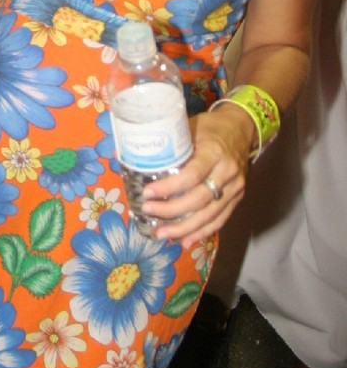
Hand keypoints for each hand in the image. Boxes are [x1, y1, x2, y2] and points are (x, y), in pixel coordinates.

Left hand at [140, 107, 253, 244]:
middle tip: (149, 212)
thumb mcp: (189, 126)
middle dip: (172, 210)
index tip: (148, 193)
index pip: (192, 175)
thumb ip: (167, 143)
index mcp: (214, 151)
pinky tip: (185, 241)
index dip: (169, 187)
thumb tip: (127, 152)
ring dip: (185, 228)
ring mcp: (235, 187)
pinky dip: (203, 232)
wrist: (241, 127)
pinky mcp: (238, 197)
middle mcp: (227, 172)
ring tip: (162, 234)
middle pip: (199, 199)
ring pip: (210, 214)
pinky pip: (220, 219)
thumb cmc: (209, 127)